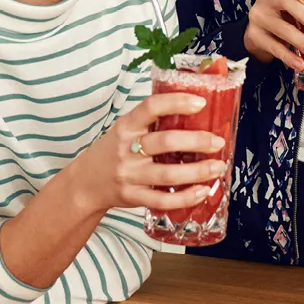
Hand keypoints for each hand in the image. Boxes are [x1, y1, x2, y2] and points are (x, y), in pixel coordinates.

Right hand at [67, 94, 228, 216]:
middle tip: (218, 141)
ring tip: (218, 166)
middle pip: (166, 142)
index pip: (151, 107)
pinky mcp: (132, 197)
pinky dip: (186, 197)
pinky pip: (162, 200)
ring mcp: (129, 175)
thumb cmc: (113, 151)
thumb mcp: (125, 129)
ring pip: (168, 174)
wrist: (85, 183)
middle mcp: (126, 149)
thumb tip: (196, 110)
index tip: (201, 103)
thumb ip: (152, 122)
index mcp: (126, 126)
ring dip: (198, 171)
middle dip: (197, 141)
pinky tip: (203, 191)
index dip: (176, 102)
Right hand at [243, 0, 303, 70]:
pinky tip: (301, 64)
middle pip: (284, 1)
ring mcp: (258, 16)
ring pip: (280, 27)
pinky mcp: (254, 36)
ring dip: (300, 41)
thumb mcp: (298, 2)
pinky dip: (288, 57)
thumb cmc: (288, 12)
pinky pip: (273, 47)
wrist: (261, 30)